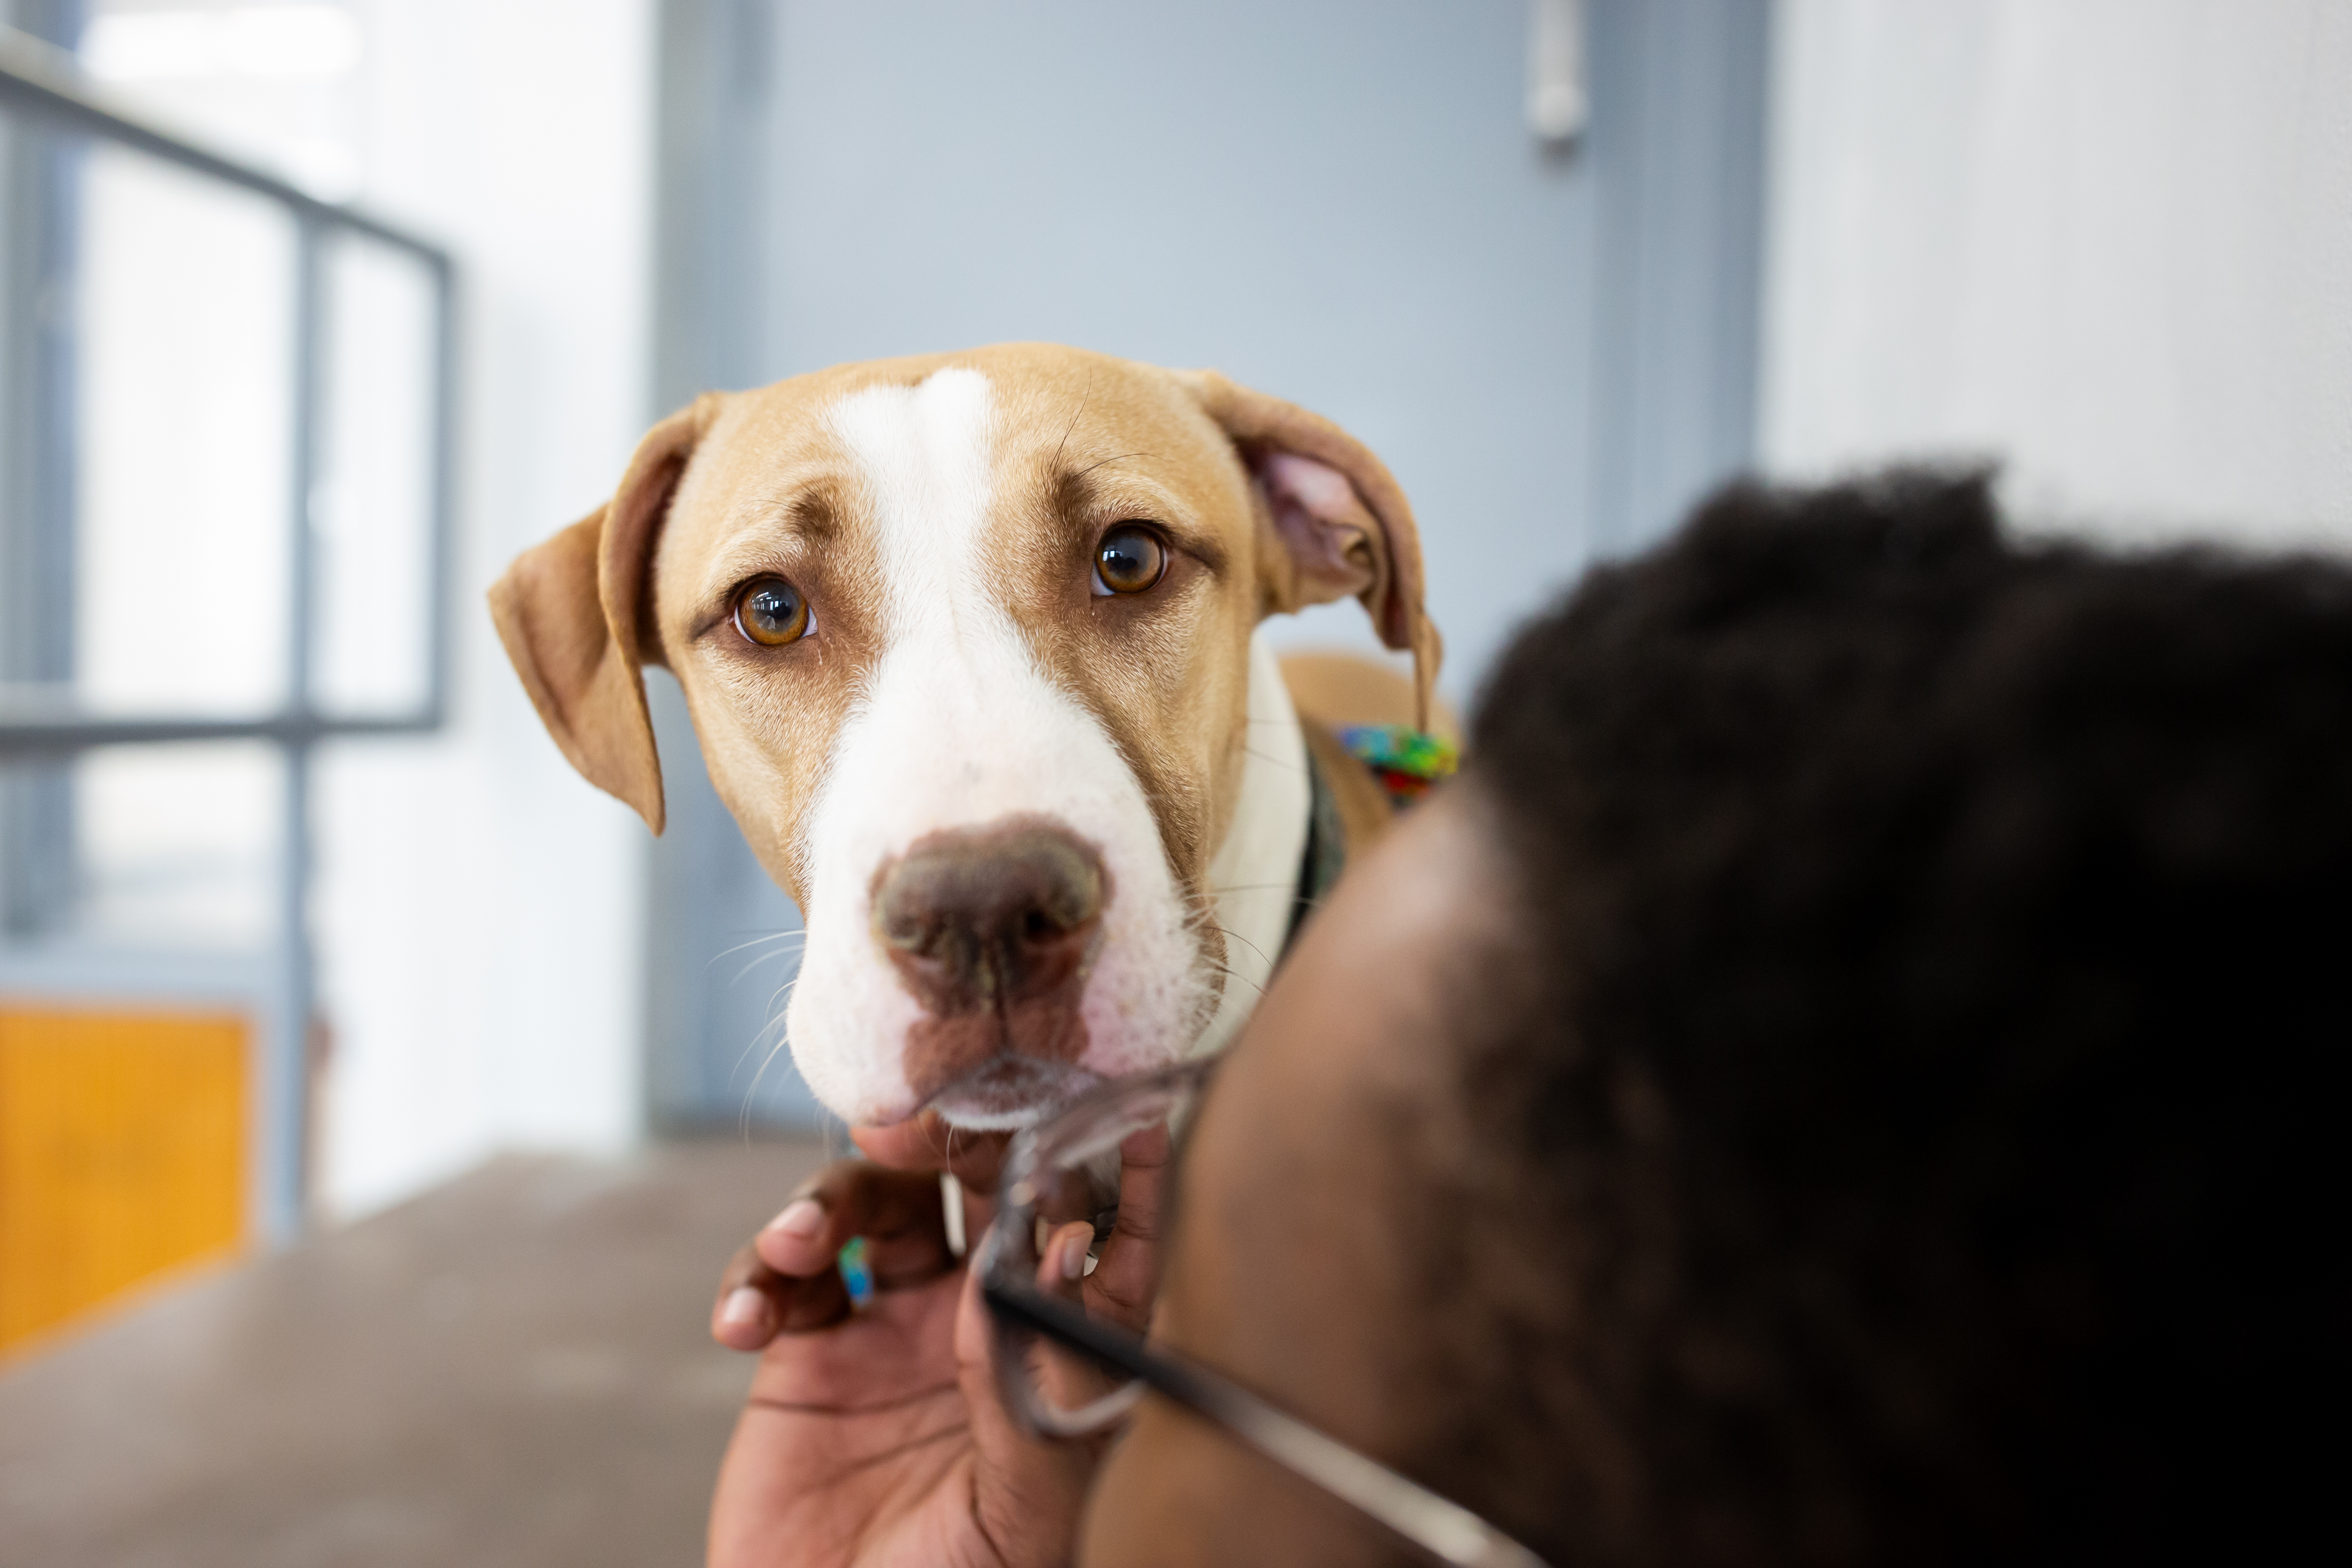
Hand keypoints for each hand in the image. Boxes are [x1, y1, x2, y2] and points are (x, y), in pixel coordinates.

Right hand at [706, 1126, 1169, 1567]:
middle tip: (909, 1123)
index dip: (1113, 1178)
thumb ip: (1038, 1393)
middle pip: (979, 1189)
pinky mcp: (806, 1354)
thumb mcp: (1025, 1514)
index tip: (1118, 1114)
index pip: (1098, 1244)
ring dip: (828, 1199)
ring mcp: (891, 1330)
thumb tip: (1052, 1257)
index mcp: (1051, 1358)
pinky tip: (742, 1321)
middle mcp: (979, 1324)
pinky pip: (782, 1277)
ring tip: (794, 1241)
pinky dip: (756, 1277)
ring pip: (873, 1205)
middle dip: (951, 1142)